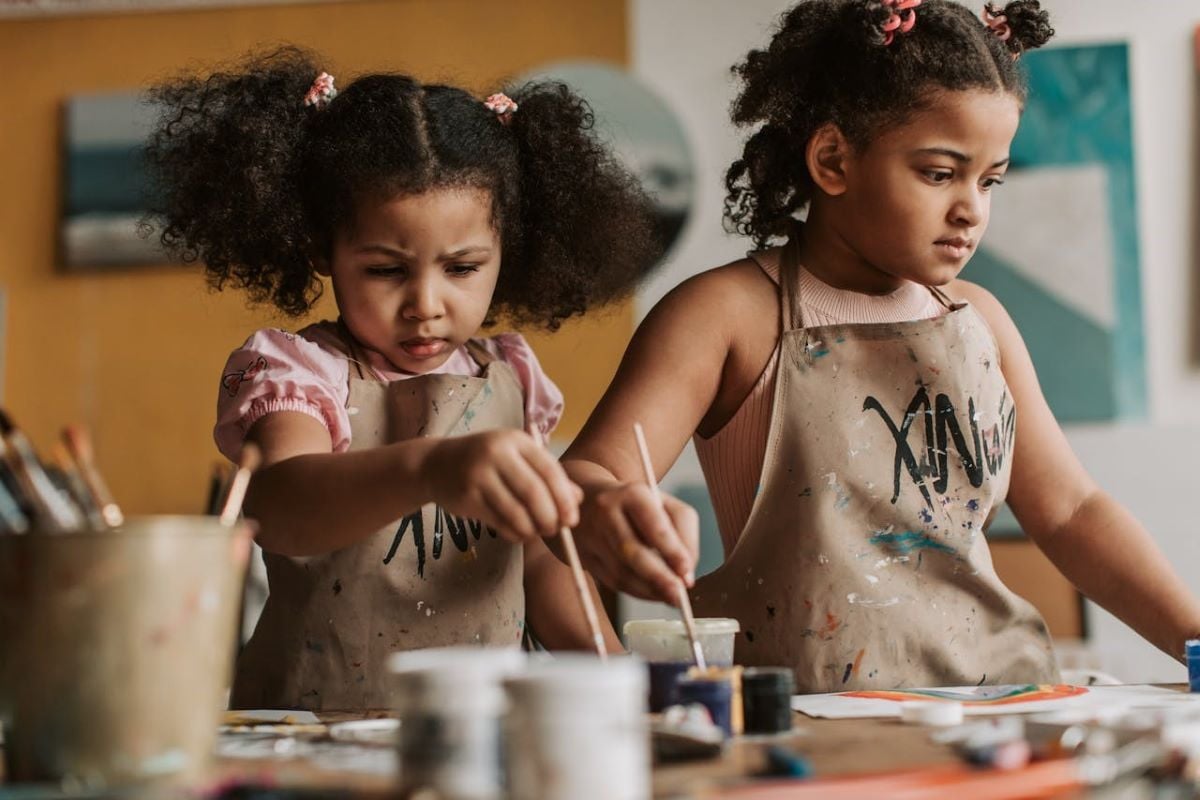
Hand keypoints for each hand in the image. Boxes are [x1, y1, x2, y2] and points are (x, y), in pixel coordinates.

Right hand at [423, 429, 581, 541]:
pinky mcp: (466, 496)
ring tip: (536, 533)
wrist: (436, 464)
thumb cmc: (487, 462)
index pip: (549, 470)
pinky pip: (498, 521)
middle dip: (549, 517)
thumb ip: (548, 476)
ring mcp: (479, 475)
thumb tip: (577, 500)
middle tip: (555, 530)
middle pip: (533, 492)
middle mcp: (497, 453)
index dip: (564, 497)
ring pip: (516, 511)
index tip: (572, 519)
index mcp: (516, 441)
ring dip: (531, 529)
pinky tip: (518, 534)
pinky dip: (513, 533)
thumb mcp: (517, 460)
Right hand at [575, 481, 698, 603]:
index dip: (671, 550)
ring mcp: (591, 535)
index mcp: (632, 493)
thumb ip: (683, 531)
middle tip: (679, 596)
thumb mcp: (665, 505)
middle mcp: (606, 511)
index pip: (653, 524)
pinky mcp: (583, 556)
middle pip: (632, 550)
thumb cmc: (638, 505)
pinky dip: (637, 592)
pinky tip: (654, 594)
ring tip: (671, 597)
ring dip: (650, 589)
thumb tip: (686, 570)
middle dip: (659, 577)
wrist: (590, 501)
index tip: (686, 570)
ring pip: (621, 571)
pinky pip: (612, 581)